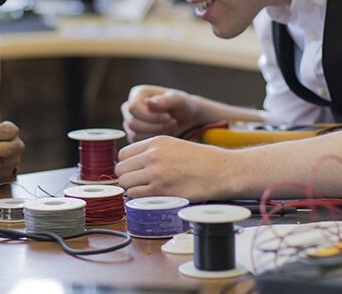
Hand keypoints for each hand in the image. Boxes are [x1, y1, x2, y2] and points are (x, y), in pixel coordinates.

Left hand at [116, 135, 233, 201]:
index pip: (123, 154)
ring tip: (146, 191)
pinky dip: (140, 199)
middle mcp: (153, 155)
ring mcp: (156, 173)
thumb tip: (133, 165)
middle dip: (127, 178)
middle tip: (139, 184)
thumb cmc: (201, 160)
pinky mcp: (161, 191)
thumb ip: (153, 151)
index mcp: (156, 142)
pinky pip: (136, 196)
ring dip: (132, 189)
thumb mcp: (175, 145)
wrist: (221, 171)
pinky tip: (152, 197)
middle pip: (121, 169)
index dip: (127, 165)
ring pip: (125, 184)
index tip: (134, 172)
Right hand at [121, 85, 199, 141]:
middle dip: (155, 126)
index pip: (133, 108)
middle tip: (173, 123)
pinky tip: (166, 132)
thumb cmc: (181, 105)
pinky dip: (154, 140)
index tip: (168, 117)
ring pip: (134, 135)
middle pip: (132, 123)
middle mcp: (130, 107)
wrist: (186, 118)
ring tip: (172, 126)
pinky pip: (138, 143)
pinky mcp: (134, 135)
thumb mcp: (177, 100)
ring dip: (156, 134)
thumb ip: (164, 101)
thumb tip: (148, 102)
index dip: (150, 116)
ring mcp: (130, 122)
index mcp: (137, 94)